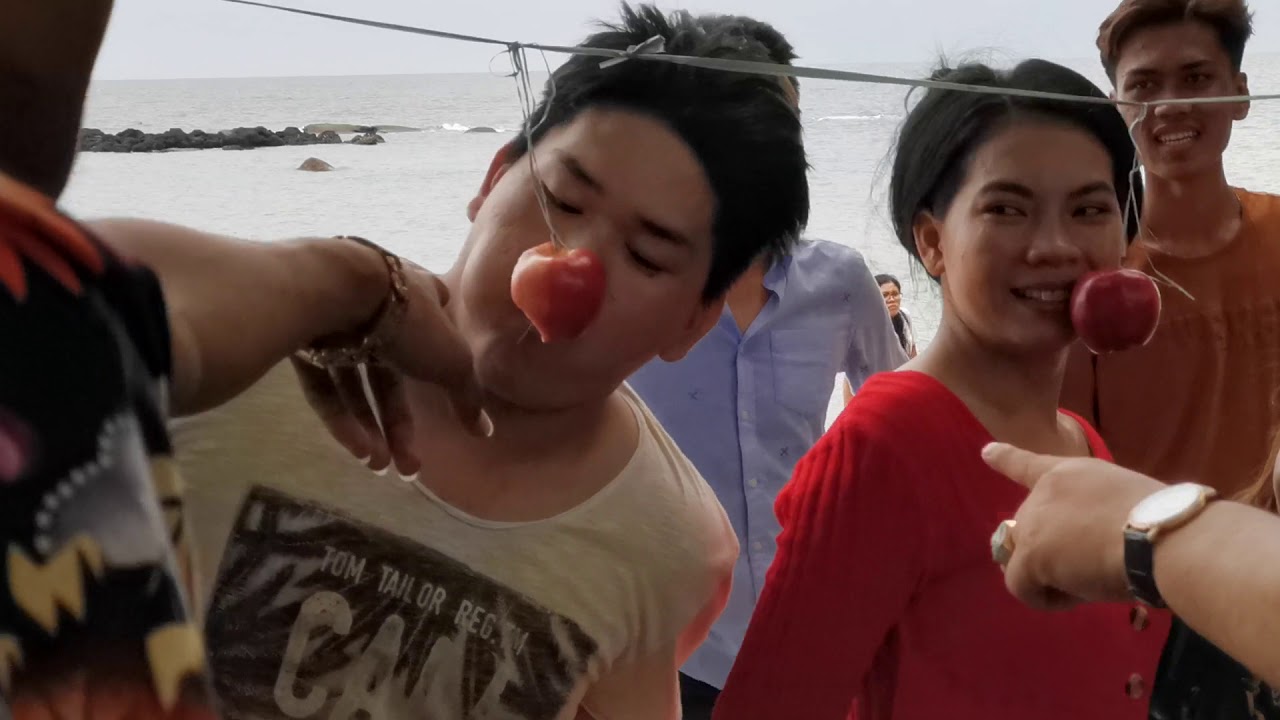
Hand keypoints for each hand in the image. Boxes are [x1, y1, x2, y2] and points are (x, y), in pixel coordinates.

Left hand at [292, 261, 490, 478]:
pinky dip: (342, 419)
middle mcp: (376, 309)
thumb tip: (485, 431)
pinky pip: (327, 387)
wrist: (334, 290)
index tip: (441, 396)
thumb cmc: (407, 320)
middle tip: (408, 465)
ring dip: (371, 428)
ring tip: (380, 466)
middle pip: (391, 373)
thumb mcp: (452, 360)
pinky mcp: (304, 345)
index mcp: (416, 298)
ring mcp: (337, 326)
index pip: (433, 323)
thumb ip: (468, 396)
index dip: (438, 359)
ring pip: (356, 385)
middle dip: (400, 423)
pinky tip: (359, 450)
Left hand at [980, 442, 1163, 610]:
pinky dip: (1047, 599)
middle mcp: (1045, 491)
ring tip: (1091, 579)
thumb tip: (1095, 542)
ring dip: (1050, 574)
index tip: (986, 452)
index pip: (1030, 465)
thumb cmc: (1163, 523)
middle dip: (1051, 551)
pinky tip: (1079, 595)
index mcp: (1072, 473)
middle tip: (1092, 564)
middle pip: (1028, 528)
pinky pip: (1022, 586)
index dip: (1006, 458)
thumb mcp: (1126, 502)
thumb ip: (1097, 512)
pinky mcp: (1030, 553)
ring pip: (1024, 558)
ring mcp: (1034, 520)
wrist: (1163, 537)